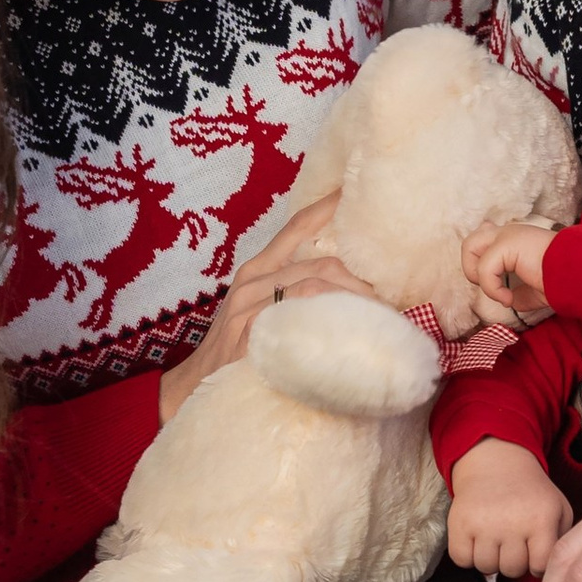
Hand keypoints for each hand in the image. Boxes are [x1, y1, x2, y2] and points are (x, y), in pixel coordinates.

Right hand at [159, 195, 375, 420]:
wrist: (191, 387)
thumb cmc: (234, 353)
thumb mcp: (262, 314)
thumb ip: (294, 298)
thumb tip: (347, 299)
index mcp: (258, 269)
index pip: (296, 227)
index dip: (326, 207)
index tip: (354, 194)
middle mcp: (253, 279)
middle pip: (321, 263)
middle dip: (362, 280)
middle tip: (390, 302)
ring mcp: (251, 303)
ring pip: (316, 283)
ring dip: (354, 300)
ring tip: (380, 319)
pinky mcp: (251, 329)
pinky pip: (298, 311)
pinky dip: (328, 316)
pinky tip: (348, 330)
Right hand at [446, 442, 573, 581]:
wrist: (496, 463)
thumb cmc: (530, 494)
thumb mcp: (558, 510)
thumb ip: (560, 541)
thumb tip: (549, 574)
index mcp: (541, 519)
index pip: (539, 567)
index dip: (536, 565)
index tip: (533, 553)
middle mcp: (512, 522)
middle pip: (512, 569)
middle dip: (513, 562)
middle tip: (512, 543)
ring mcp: (483, 523)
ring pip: (486, 568)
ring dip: (490, 559)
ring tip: (495, 540)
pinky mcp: (459, 523)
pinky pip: (461, 560)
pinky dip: (467, 555)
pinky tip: (477, 540)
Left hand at [461, 217, 558, 327]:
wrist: (578, 274)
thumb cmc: (564, 280)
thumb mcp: (536, 289)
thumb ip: (520, 292)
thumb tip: (510, 300)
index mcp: (516, 240)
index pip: (485, 235)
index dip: (480, 257)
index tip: (495, 280)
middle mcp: (509, 233)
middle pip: (470, 241)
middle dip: (471, 267)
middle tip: (493, 286)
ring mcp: (507, 235)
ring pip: (469, 247)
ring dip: (478, 276)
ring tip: (499, 292)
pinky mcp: (506, 244)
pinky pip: (484, 269)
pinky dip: (492, 289)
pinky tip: (508, 298)